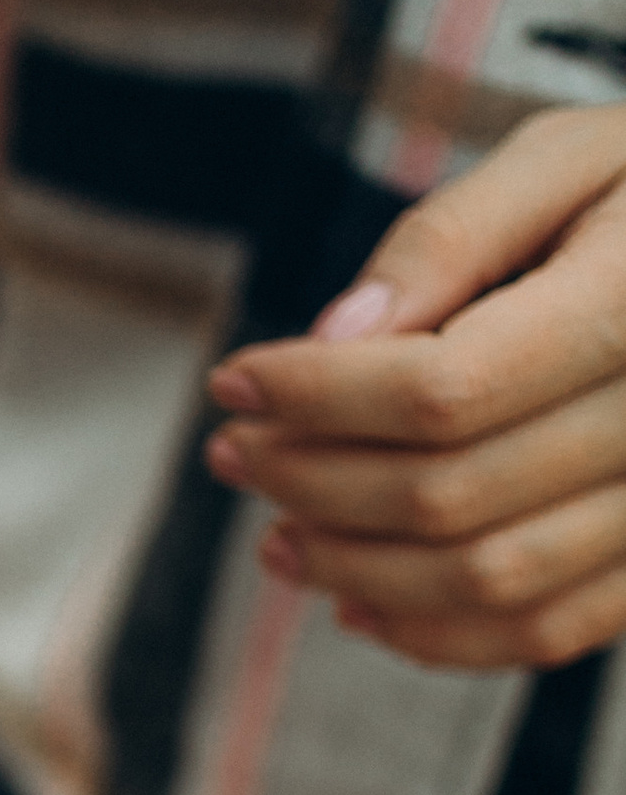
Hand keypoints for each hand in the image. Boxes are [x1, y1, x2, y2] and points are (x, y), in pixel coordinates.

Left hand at [206, 107, 625, 670]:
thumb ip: (449, 237)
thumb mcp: (561, 158)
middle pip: (447, 494)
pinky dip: (434, 636)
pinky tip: (356, 600)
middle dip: (310, 481)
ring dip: (353, 569)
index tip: (235, 380)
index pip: (443, 391)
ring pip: (484, 580)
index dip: (317, 398)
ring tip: (276, 534)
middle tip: (232, 452)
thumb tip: (336, 336)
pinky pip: (542, 632)